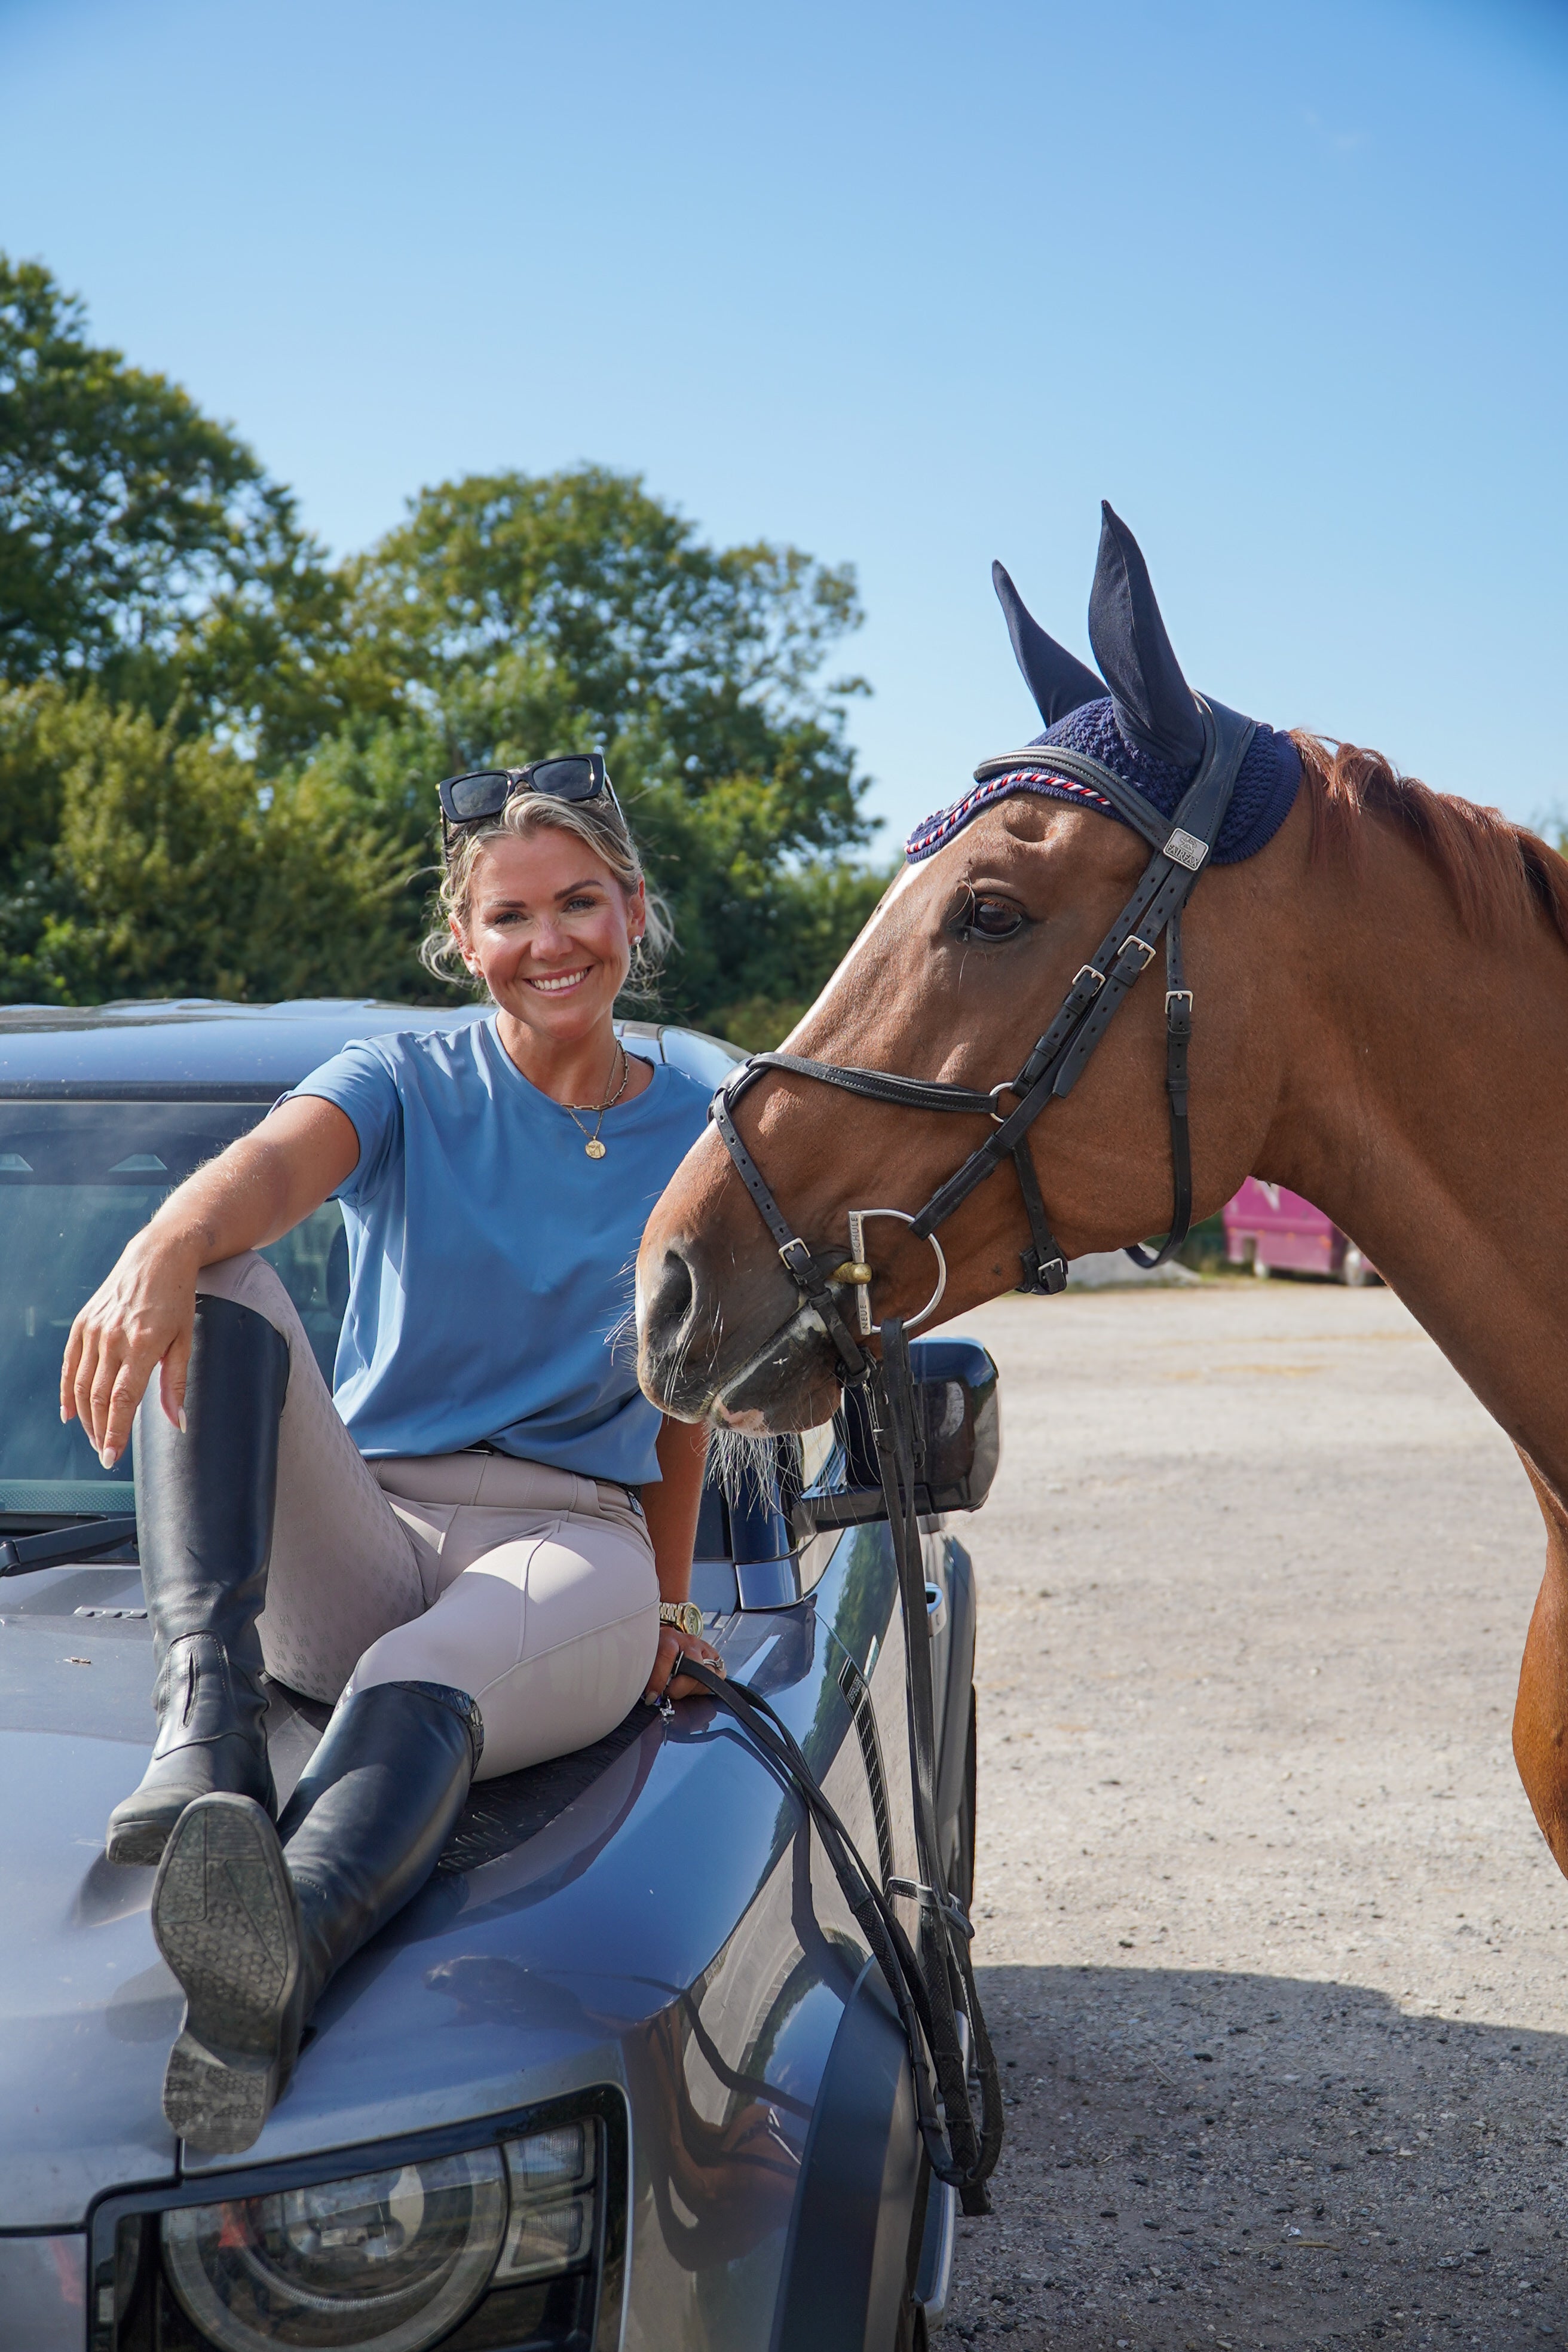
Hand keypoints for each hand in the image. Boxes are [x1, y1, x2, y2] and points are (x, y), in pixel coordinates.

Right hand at [60, 1231, 200, 1468]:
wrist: (157, 1256)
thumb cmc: (177, 1300)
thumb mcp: (185, 1340)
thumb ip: (176, 1384)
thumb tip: (178, 1423)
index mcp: (143, 1344)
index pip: (122, 1399)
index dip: (115, 1432)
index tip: (111, 1457)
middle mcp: (114, 1338)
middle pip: (98, 1397)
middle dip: (100, 1431)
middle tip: (105, 1453)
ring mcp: (94, 1330)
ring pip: (81, 1385)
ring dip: (86, 1417)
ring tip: (95, 1437)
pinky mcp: (82, 1324)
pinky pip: (69, 1365)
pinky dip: (67, 1392)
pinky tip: (70, 1413)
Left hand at [643, 1622, 725, 1706]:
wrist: (668, 1641)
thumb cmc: (657, 1651)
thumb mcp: (647, 1658)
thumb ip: (647, 1672)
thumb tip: (648, 1694)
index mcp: (668, 1638)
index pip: (665, 1656)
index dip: (659, 1679)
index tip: (652, 1695)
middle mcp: (688, 1641)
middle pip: (693, 1667)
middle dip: (681, 1687)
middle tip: (670, 1693)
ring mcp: (703, 1648)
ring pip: (709, 1673)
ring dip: (693, 1688)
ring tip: (681, 1688)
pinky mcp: (714, 1656)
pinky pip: (719, 1675)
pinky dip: (706, 1685)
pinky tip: (693, 1685)